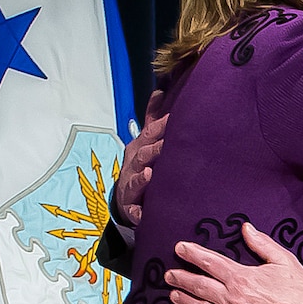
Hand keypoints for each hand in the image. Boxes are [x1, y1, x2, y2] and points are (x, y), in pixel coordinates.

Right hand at [113, 90, 167, 226]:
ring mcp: (131, 186)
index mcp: (139, 149)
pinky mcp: (132, 208)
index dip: (160, 126)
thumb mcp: (146, 141)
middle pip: (143, 156)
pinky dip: (138, 212)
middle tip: (167, 144)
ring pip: (135, 181)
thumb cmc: (142, 166)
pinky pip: (134, 210)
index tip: (175, 117)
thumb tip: (160, 90)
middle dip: (154, 150)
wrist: (127, 200)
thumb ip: (153, 118)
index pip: (149, 135)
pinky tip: (141, 213)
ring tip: (150, 173)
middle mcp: (134, 166)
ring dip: (141, 178)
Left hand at [164, 222, 302, 303]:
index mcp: (242, 278)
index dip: (192, 254)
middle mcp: (232, 298)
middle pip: (198, 285)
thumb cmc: (301, 291)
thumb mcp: (285, 261)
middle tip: (169, 274)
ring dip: (183, 299)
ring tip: (173, 294)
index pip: (209, 262)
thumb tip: (246, 229)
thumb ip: (262, 244)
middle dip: (180, 278)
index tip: (180, 248)